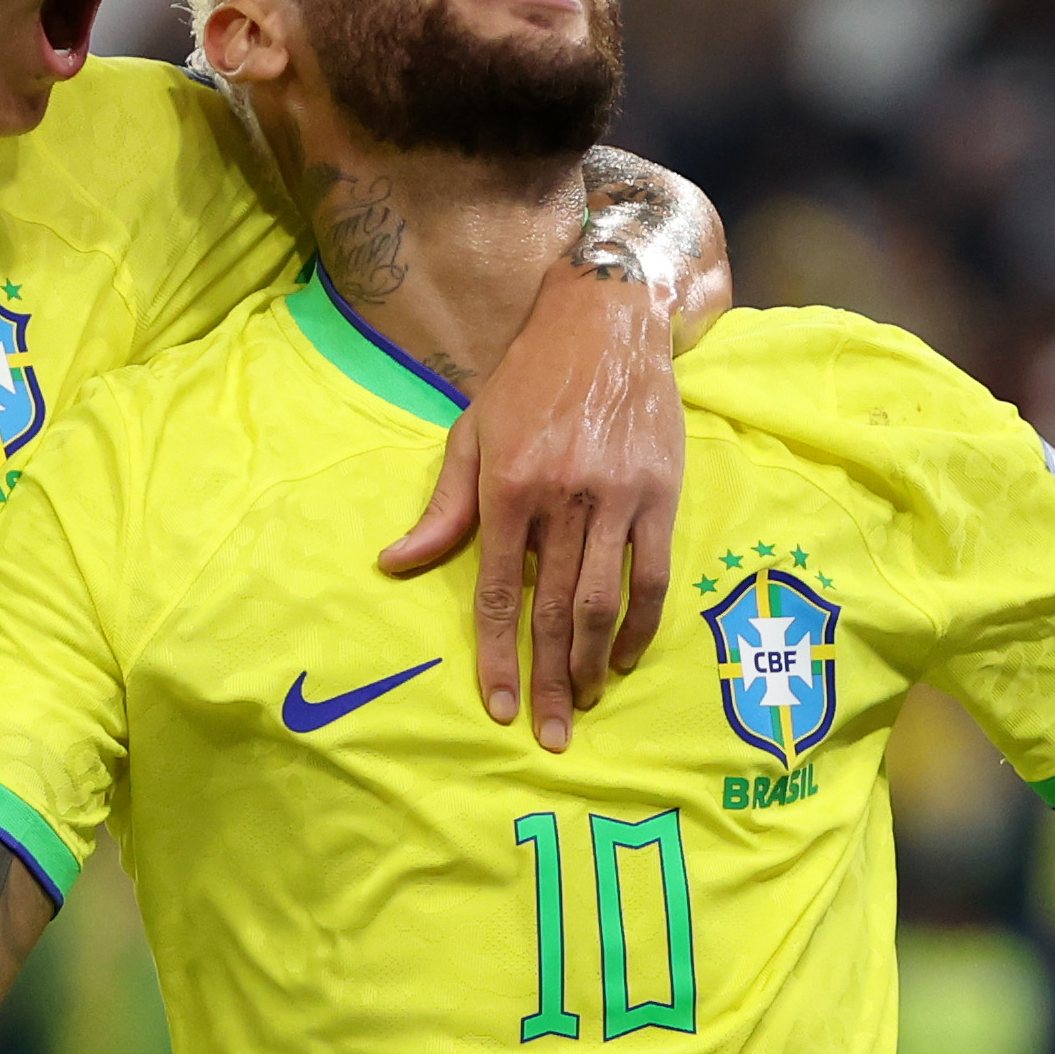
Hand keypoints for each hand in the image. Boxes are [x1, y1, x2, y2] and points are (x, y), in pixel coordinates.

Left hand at [381, 274, 685, 749]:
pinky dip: (642, 623)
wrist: (605, 317)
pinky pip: (653, 574)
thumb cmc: (528, 379)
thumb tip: (395, 564)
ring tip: (584, 702)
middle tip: (549, 735)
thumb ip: (442, 508)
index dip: (497, 656)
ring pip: (603, 601)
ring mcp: (615, 496)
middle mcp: (561, 497)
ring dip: (593, 662)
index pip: (498, 592)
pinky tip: (627, 655)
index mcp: (507, 486)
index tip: (498, 708)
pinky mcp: (660, 491)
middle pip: (553, 610)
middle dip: (549, 679)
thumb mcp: (471, 433)